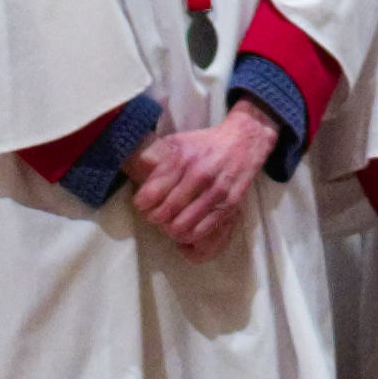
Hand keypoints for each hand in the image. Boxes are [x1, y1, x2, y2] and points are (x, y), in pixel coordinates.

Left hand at [125, 107, 277, 256]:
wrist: (243, 142)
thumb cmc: (205, 144)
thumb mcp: (177, 142)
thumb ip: (156, 158)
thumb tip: (133, 172)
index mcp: (182, 159)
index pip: (151, 194)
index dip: (142, 205)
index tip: (142, 204)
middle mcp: (198, 175)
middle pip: (164, 214)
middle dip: (154, 219)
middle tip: (155, 215)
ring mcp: (215, 191)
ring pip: (182, 227)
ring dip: (170, 230)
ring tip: (169, 223)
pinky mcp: (229, 204)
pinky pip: (202, 231)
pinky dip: (188, 236)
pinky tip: (186, 229)